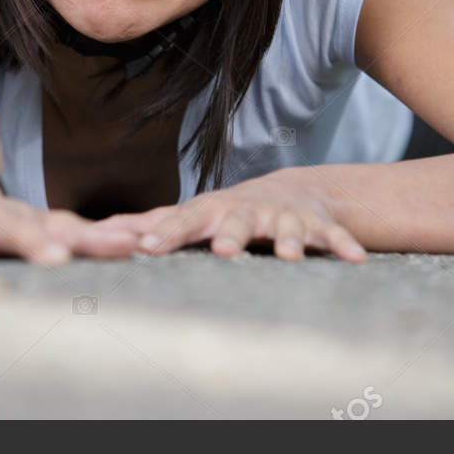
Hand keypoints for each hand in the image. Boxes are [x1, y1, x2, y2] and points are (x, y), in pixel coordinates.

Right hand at [0, 168, 140, 265]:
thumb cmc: (9, 226)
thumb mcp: (49, 228)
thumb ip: (93, 239)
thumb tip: (141, 240)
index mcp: (21, 222)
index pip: (46, 233)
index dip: (54, 243)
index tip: (66, 256)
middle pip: (5, 231)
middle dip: (21, 242)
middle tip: (38, 255)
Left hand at [95, 170, 367, 261]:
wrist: (289, 192)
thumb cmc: (226, 212)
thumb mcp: (190, 215)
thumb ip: (149, 225)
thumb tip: (97, 231)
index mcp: (211, 211)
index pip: (182, 221)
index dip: (164, 234)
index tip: (145, 249)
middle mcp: (246, 211)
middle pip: (235, 222)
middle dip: (229, 235)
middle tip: (223, 251)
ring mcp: (282, 216)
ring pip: (284, 228)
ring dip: (287, 241)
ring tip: (288, 255)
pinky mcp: (316, 225)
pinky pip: (331, 235)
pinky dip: (342, 246)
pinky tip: (356, 261)